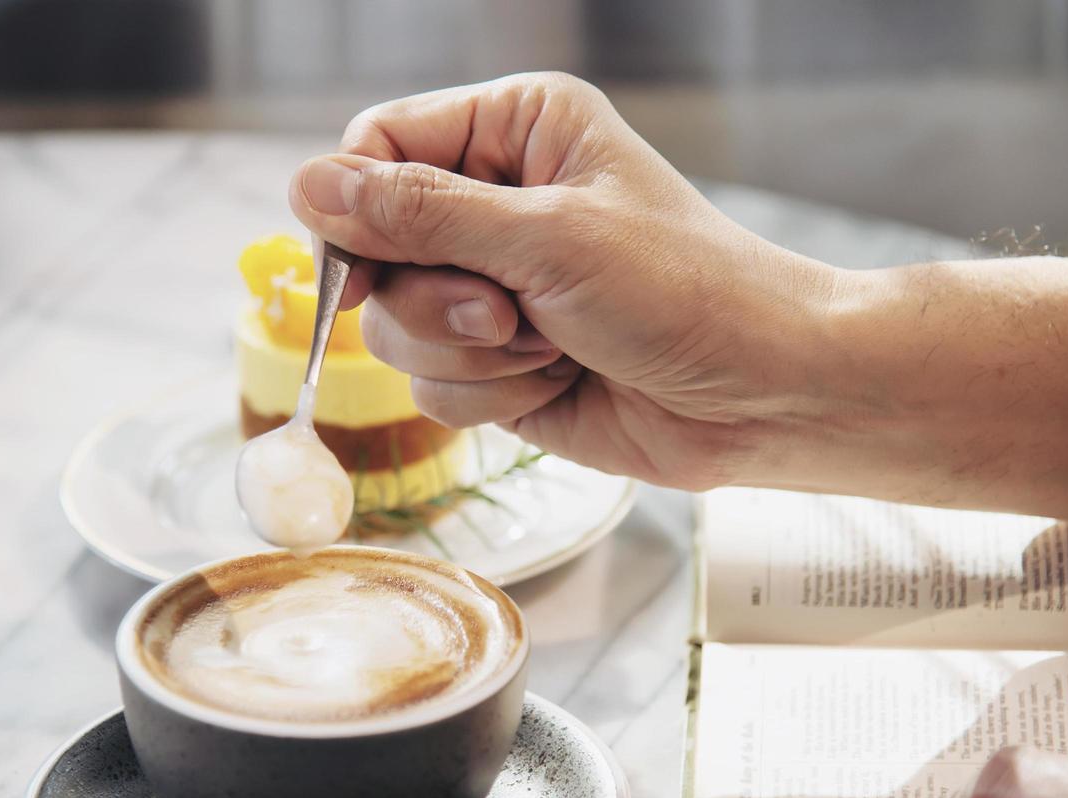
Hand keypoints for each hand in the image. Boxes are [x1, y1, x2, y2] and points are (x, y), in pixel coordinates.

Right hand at [287, 72, 839, 489]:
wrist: (760, 395)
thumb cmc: (682, 291)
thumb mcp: (548, 238)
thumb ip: (421, 215)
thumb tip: (308, 187)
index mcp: (512, 132)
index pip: (378, 146)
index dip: (353, 208)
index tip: (355, 269)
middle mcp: (494, 204)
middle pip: (373, 248)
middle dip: (433, 299)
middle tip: (505, 313)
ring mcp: (493, 289)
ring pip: (395, 327)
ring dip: (467, 353)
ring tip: (549, 348)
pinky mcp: (499, 364)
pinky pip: (432, 386)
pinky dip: (489, 395)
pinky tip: (556, 382)